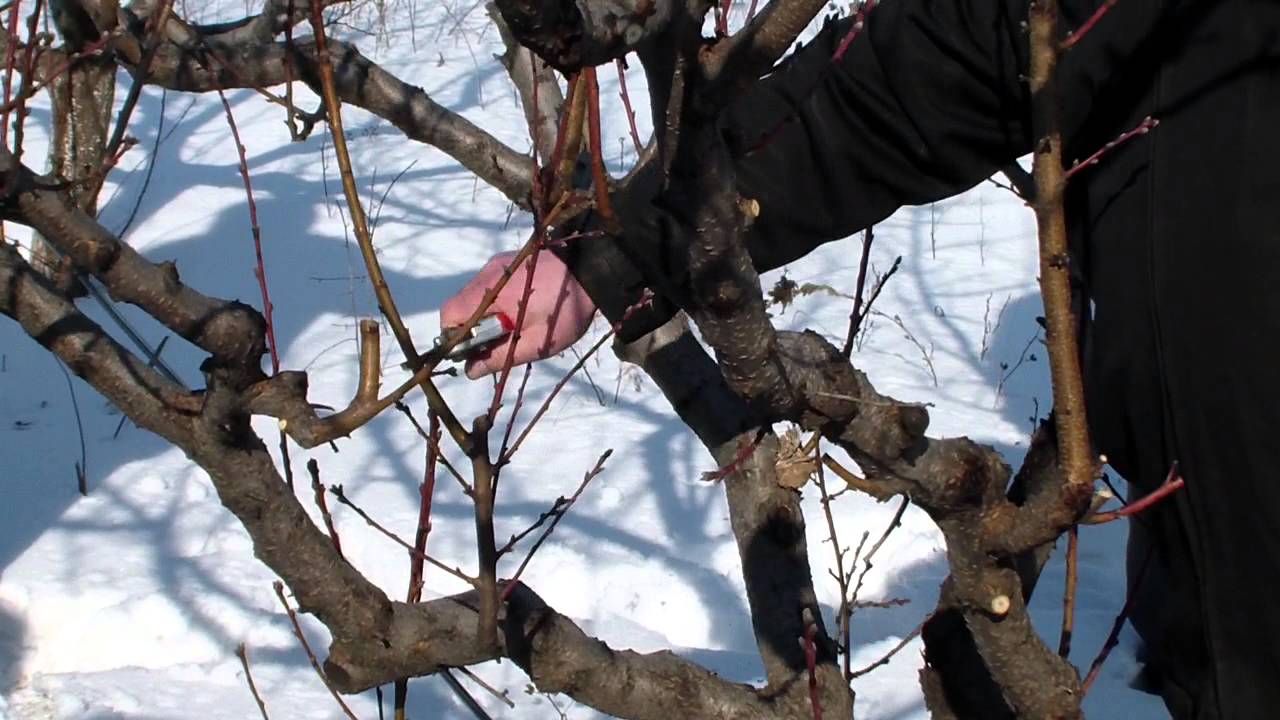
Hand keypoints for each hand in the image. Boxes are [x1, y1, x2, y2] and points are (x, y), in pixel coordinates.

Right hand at [440, 250, 596, 378]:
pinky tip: (522, 308)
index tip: (475, 350)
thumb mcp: (535, 343)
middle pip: (460, 305)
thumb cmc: (564, 311)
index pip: (449, 314)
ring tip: (515, 325)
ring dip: (486, 314)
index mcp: (490, 292)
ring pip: (475, 295)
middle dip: (473, 328)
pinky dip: (497, 301)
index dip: (456, 337)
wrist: (593, 272)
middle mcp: (487, 273)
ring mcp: (497, 264)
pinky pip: (491, 285)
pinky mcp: (509, 260)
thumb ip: (499, 357)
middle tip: (501, 340)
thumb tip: (470, 370)